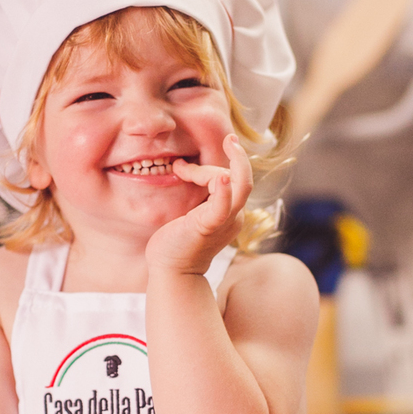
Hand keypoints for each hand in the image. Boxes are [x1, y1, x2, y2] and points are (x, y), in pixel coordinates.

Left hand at [145, 135, 251, 274]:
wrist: (171, 272)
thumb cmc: (176, 242)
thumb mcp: (189, 210)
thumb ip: (195, 191)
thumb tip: (182, 165)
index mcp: (230, 212)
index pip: (230, 179)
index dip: (208, 169)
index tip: (182, 168)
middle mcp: (234, 216)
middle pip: (238, 178)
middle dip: (224, 161)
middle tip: (209, 150)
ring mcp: (225, 221)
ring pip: (241, 185)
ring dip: (237, 162)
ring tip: (231, 142)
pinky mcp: (210, 226)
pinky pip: (224, 205)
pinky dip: (224, 190)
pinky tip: (223, 178)